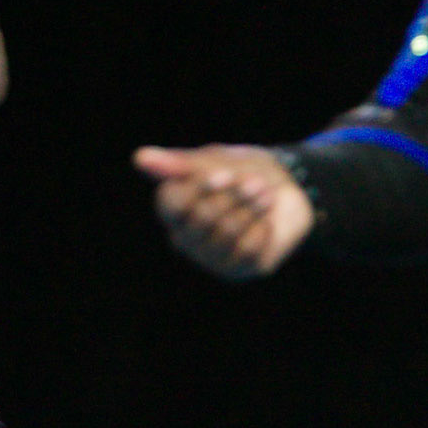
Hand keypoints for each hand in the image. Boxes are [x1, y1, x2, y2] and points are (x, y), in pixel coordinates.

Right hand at [134, 143, 314, 278]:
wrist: (288, 189)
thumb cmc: (241, 173)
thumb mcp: (212, 161)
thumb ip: (177, 164)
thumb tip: (139, 158)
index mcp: (172, 210)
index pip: (172, 203)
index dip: (199, 188)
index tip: (224, 173)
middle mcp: (184, 237)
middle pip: (202, 218)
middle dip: (234, 196)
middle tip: (255, 182)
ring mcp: (208, 257)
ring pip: (226, 234)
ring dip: (251, 209)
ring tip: (265, 195)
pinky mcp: (235, 269)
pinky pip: (247, 249)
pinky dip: (262, 228)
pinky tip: (265, 221)